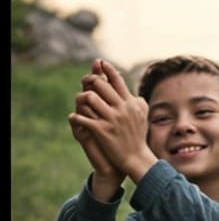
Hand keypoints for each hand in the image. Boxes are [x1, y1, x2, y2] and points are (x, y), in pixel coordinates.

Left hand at [68, 60, 153, 180]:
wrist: (136, 158)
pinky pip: (81, 117)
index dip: (107, 69)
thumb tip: (134, 94)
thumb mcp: (142, 117)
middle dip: (89, 82)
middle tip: (85, 84)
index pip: (117, 80)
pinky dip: (75, 117)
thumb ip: (138, 103)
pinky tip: (76, 118)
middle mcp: (122, 108)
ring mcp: (111, 119)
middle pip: (100, 85)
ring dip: (80, 99)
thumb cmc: (138, 137)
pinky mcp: (101, 130)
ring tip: (80, 103)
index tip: (99, 63)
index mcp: (131, 103)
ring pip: (88, 98)